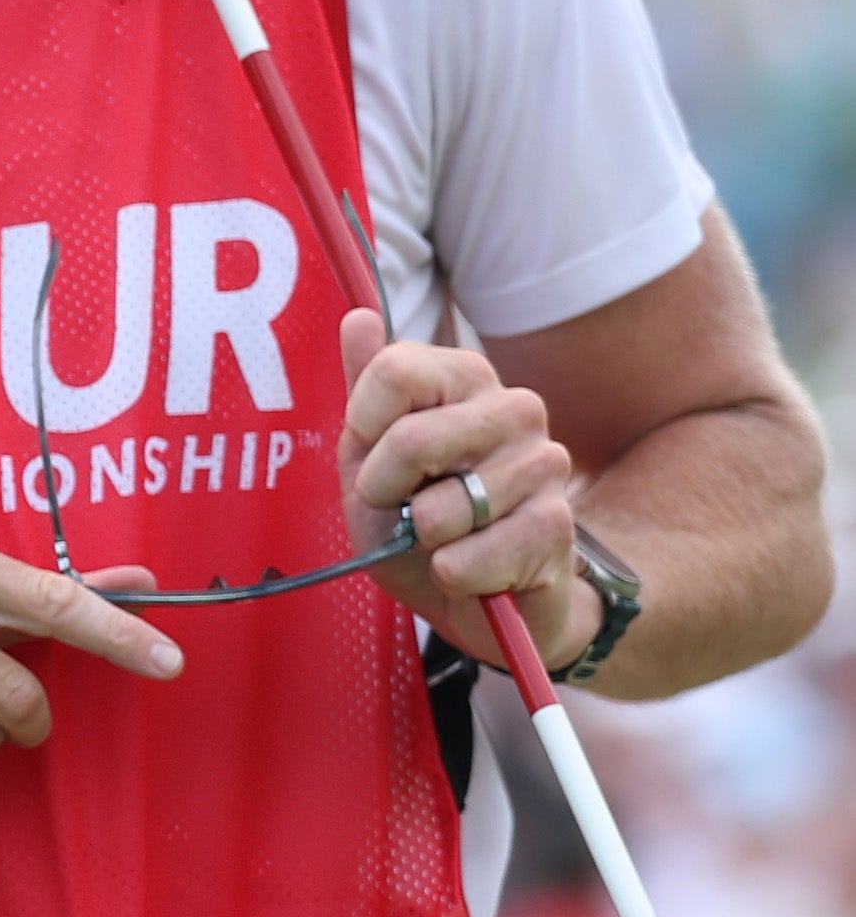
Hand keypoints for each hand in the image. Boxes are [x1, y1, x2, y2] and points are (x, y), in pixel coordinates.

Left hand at [336, 307, 589, 668]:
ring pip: (438, 509)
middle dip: (384, 490)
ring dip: (423, 539)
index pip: (393, 370)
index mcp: (467, 377)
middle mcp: (516, 408)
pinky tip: (474, 569)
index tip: (374, 455)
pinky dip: (451, 574)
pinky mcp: (557, 526)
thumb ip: (366, 389)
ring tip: (447, 538)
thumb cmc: (419, 522)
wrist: (480, 600)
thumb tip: (359, 316)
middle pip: (410, 440)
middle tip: (405, 508)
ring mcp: (545, 464)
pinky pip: (465, 557)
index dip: (363, 426)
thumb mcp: (370, 456)